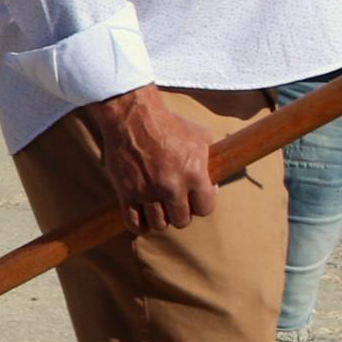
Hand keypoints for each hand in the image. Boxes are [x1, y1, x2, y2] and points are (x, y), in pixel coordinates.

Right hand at [79, 85, 216, 231]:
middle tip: (176, 202)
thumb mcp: (200, 137)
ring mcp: (147, 191)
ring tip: (160, 208)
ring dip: (161, 219)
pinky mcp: (127, 192)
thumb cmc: (169, 124)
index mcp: (194, 174)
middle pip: (182, 220)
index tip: (196, 198)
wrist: (133, 116)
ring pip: (159, 224)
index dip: (202, 205)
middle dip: (181, 213)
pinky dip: (140, 225)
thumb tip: (215, 184)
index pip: (205, 209)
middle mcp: (172, 187)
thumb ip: (211, 160)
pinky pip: (134, 222)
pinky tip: (144, 217)